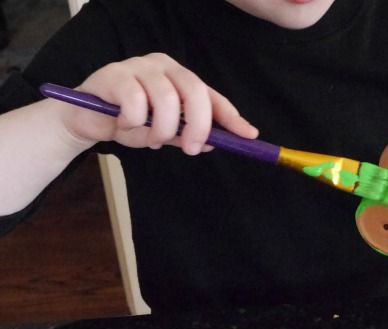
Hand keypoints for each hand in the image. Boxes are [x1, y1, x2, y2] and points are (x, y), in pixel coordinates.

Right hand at [59, 53, 257, 154]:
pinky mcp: (114, 75)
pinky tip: (124, 126)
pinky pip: (135, 104)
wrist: (86, 119)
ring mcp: (138, 67)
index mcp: (178, 78)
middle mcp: (163, 66)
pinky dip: (134, 124)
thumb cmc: (127, 122)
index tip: (248, 135)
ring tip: (150, 139)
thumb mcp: (163, 132)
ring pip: (166, 100)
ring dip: (161, 130)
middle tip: (193, 149)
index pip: (211, 95)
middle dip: (199, 125)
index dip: (231, 116)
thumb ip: (187, 135)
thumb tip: (215, 143)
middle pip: (194, 91)